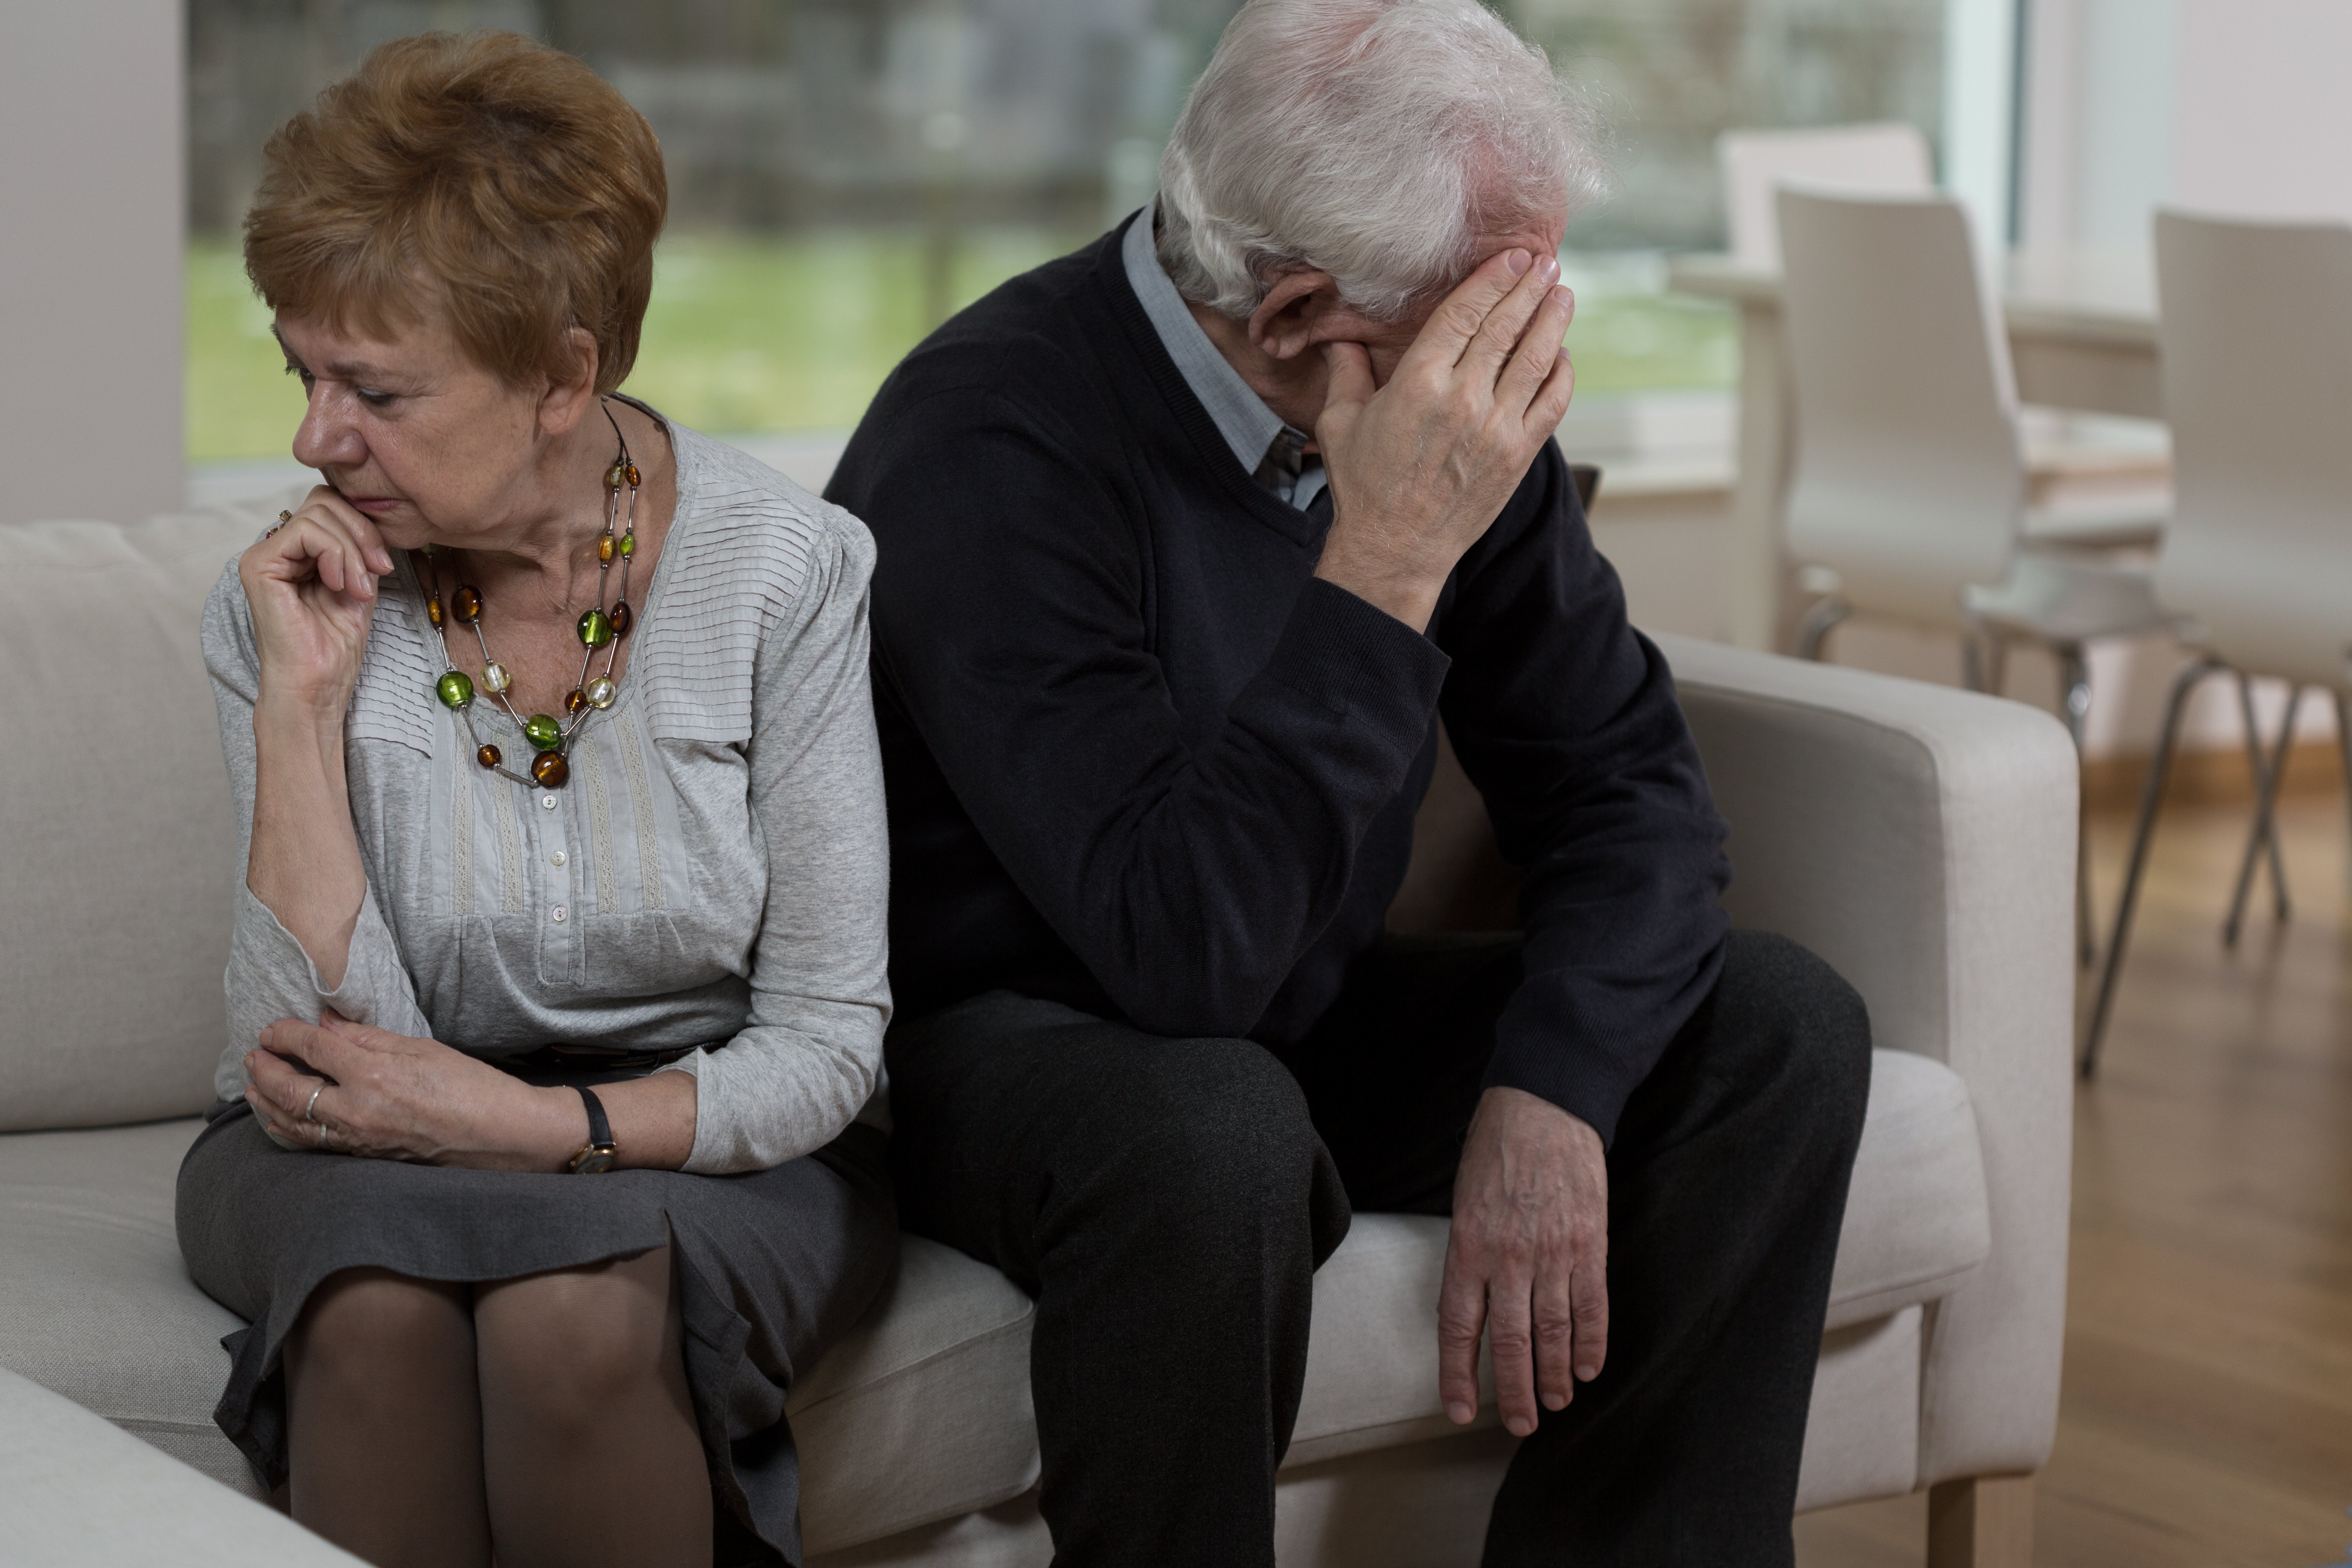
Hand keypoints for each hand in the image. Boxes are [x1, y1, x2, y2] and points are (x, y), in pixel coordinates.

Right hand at [238, 486, 395, 722]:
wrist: (317, 685)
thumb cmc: (336, 645)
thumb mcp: (359, 583)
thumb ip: (359, 548)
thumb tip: (372, 513)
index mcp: (299, 552)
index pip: (331, 507)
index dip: (364, 525)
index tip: (384, 565)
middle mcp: (277, 548)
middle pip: (324, 502)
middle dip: (362, 533)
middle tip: (377, 572)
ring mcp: (264, 554)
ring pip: (318, 513)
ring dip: (352, 549)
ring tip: (358, 588)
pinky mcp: (258, 564)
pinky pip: (305, 531)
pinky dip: (335, 554)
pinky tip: (339, 586)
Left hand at [243, 1012, 579, 1171]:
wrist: (503, 1137)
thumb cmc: (473, 1088)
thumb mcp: (423, 1049)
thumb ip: (369, 1038)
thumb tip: (326, 1026)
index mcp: (375, 1075)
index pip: (313, 1050)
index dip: (286, 1035)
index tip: (272, 1027)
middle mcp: (359, 1111)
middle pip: (290, 1090)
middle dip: (265, 1069)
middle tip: (254, 1053)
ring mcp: (359, 1139)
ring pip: (293, 1124)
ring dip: (265, 1103)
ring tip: (252, 1086)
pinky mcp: (365, 1157)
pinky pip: (312, 1143)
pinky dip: (287, 1129)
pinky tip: (279, 1119)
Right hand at [1313, 250, 1576, 630]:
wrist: (1393, 550)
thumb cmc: (1363, 487)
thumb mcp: (1340, 422)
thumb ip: (1346, 373)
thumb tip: (1342, 337)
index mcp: (1418, 382)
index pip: (1465, 313)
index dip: (1493, 279)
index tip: (1512, 257)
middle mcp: (1463, 398)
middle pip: (1506, 326)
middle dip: (1530, 288)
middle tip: (1546, 263)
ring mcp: (1496, 428)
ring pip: (1536, 359)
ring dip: (1553, 321)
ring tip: (1563, 295)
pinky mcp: (1517, 456)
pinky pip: (1552, 404)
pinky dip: (1561, 375)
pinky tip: (1561, 356)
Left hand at [1438, 1086, 1607, 1437]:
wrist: (1544, 1104)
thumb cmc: (1495, 1148)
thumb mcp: (1463, 1199)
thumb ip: (1469, 1254)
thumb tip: (1474, 1305)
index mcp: (1468, 1245)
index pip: (1459, 1326)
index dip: (1459, 1374)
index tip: (1460, 1411)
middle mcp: (1509, 1257)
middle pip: (1510, 1342)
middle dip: (1514, 1392)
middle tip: (1520, 1425)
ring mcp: (1553, 1252)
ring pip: (1553, 1332)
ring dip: (1553, 1376)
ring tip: (1555, 1404)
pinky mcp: (1589, 1244)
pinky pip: (1591, 1305)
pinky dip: (1591, 1342)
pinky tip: (1587, 1369)